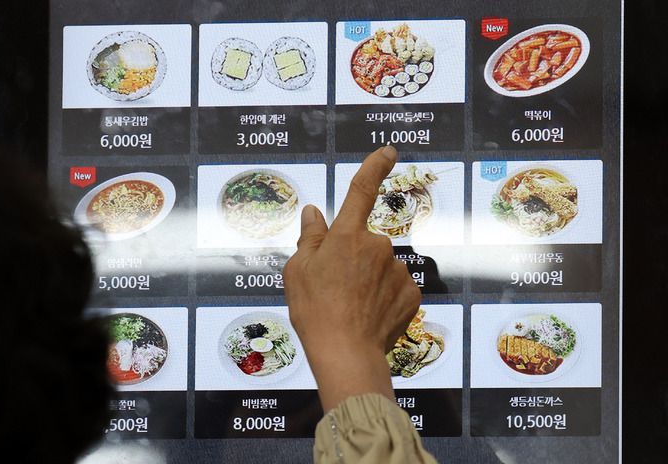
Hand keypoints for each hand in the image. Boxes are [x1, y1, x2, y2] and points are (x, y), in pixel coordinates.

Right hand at [283, 146, 420, 411]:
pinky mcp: (411, 293)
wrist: (346, 353)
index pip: (361, 190)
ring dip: (368, 277)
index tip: (388, 151)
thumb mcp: (297, 271)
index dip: (375, 166)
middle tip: (334, 285)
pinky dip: (383, 295)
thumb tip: (313, 213)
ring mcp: (397, 269)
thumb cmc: (315, 311)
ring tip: (350, 305)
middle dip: (353, 255)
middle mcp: (377, 246)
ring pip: (381, 265)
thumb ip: (310, 238)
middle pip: (364, 241)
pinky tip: (369, 313)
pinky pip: (395, 286)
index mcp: (347, 236)